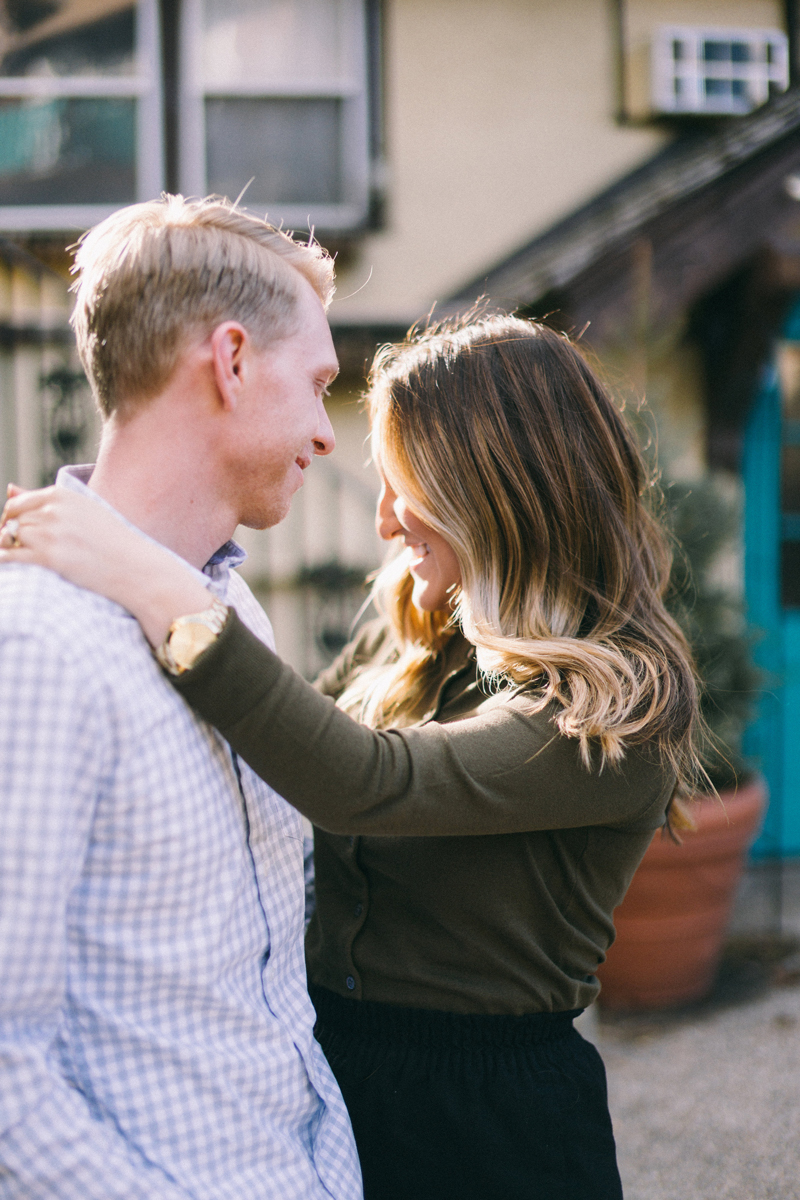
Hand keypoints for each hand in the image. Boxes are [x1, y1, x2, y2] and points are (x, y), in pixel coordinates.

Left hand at [0, 485, 212, 646]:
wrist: (136, 568)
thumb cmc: (112, 542)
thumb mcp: (82, 511)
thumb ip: (44, 500)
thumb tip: (8, 488)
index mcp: (61, 495)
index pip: (15, 505)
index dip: (13, 523)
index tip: (23, 538)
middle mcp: (53, 511)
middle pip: (11, 523)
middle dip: (12, 539)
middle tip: (31, 554)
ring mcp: (50, 534)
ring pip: (9, 539)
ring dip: (12, 551)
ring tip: (32, 562)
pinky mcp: (49, 558)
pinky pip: (9, 557)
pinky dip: (7, 562)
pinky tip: (20, 570)